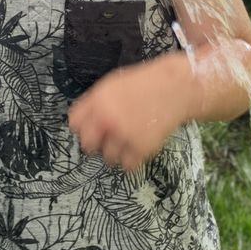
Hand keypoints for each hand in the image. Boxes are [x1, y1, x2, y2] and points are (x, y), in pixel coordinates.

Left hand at [68, 56, 192, 171]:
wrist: (176, 88)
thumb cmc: (145, 83)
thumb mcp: (113, 85)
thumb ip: (96, 102)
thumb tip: (84, 121)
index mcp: (98, 101)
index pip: (75, 124)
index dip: (83, 127)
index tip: (92, 129)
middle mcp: (107, 120)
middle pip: (88, 145)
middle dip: (96, 143)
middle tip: (108, 139)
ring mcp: (124, 136)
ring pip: (108, 158)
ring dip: (117, 153)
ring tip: (128, 141)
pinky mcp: (141, 148)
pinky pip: (128, 166)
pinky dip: (133, 161)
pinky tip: (138, 149)